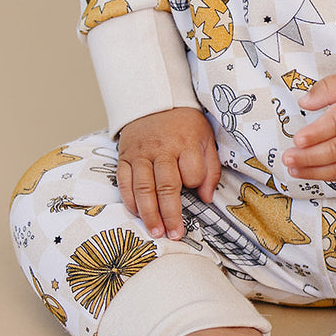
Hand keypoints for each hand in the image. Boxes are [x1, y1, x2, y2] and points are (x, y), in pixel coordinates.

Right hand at [116, 108, 220, 240]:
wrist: (154, 101)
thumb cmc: (184, 124)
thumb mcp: (205, 138)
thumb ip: (210, 168)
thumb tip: (206, 198)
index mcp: (185, 142)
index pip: (192, 173)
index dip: (195, 185)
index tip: (197, 191)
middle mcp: (161, 149)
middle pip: (166, 186)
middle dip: (171, 214)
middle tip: (175, 234)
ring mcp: (140, 153)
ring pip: (143, 188)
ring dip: (149, 214)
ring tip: (156, 232)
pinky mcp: (124, 157)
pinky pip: (124, 182)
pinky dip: (130, 201)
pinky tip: (137, 214)